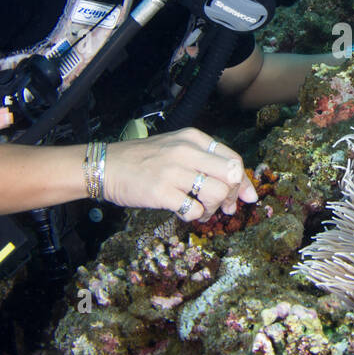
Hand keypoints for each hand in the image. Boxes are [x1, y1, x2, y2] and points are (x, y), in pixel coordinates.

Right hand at [102, 128, 259, 220]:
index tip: (247, 196)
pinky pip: (194, 210)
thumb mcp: (176, 147)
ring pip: (217, 193)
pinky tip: (184, 212)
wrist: (106, 166)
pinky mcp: (162, 192)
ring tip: (201, 210)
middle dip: (234, 195)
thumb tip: (238, 184)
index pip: (233, 159)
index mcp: (193, 138)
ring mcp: (174, 171)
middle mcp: (186, 151)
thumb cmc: (144, 160)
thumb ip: (204, 160)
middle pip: (231, 175)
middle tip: (226, 207)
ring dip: (213, 208)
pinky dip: (195, 216)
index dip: (244, 181)